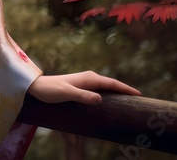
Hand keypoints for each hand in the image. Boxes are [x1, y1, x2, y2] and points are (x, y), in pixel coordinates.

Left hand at [26, 71, 140, 104]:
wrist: (37, 86)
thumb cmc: (51, 90)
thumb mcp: (67, 94)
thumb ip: (83, 96)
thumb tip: (100, 99)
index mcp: (89, 78)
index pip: (112, 83)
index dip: (125, 89)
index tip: (139, 94)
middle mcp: (89, 77)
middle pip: (111, 84)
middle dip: (124, 90)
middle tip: (139, 98)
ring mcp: (85, 81)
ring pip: (105, 86)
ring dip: (116, 91)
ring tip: (128, 100)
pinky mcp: (81, 86)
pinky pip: (99, 89)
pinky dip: (108, 93)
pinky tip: (110, 100)